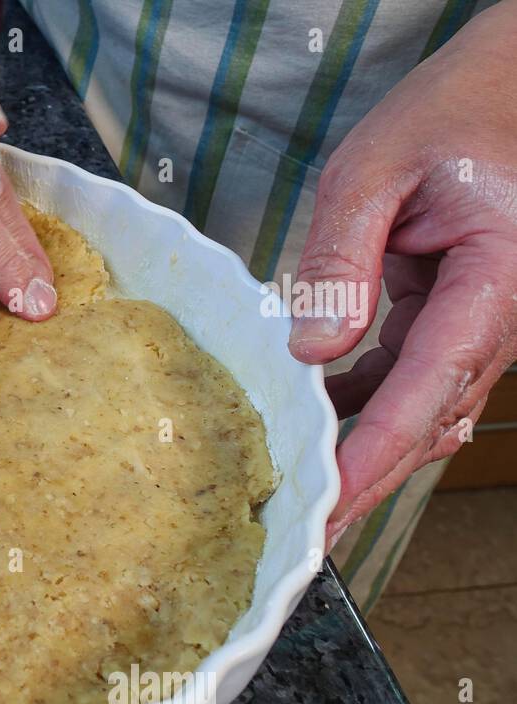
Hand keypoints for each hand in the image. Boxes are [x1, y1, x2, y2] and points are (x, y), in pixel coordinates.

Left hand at [288, 2, 516, 546]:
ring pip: (421, 406)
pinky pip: (411, 374)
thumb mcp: (377, 169)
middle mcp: (498, 317)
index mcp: (497, 283)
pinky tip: (311, 410)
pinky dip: (364, 401)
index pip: (428, 389)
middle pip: (427, 419)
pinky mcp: (456, 313)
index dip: (375, 455)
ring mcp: (479, 320)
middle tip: (303, 531)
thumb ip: (342, 260)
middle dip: (367, 479)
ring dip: (364, 448)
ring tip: (299, 490)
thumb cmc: (457, 108)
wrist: (510, 80)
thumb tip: (312, 351)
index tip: (329, 503)